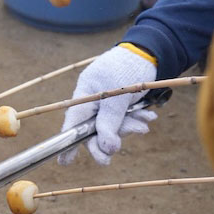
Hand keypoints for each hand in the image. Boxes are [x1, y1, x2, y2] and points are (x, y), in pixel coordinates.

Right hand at [58, 46, 157, 165]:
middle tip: (110, 158)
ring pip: (111, 126)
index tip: (64, 162)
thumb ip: (111, 122)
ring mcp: (105, 103)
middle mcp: (91, 102)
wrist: (149, 51)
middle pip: (92, 130)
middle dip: (105, 142)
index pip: (73, 124)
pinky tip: (147, 117)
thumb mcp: (119, 97)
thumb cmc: (128, 68)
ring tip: (145, 125)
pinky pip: (123, 119)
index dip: (67, 144)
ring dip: (128, 128)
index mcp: (83, 96)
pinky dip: (135, 120)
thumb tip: (107, 149)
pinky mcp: (119, 103)